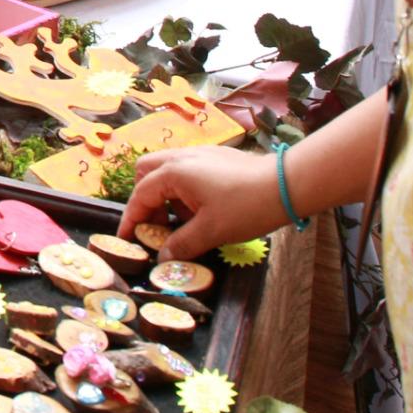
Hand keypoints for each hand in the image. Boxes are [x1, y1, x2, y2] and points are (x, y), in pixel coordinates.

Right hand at [117, 145, 285, 260]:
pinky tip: (201, 209)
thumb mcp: (211, 232)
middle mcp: (181, 157)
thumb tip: (163, 258)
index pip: (141, 196)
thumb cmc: (246, 207)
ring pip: (166, 169)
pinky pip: (186, 170)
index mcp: (174, 172)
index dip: (131, 219)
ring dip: (165, 194)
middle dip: (145, 199)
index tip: (126, 238)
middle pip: (147, 173)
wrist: (286, 185)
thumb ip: (182, 245)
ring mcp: (199, 154)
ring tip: (181, 220)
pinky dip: (182, 189)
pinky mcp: (215, 157)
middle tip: (156, 225)